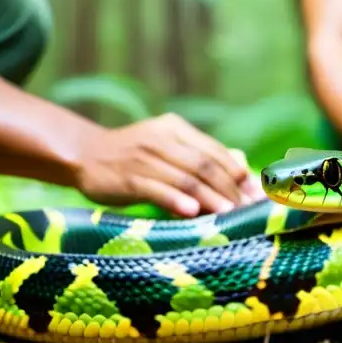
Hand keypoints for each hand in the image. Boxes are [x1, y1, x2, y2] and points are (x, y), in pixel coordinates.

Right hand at [72, 113, 255, 216]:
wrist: (85, 155)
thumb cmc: (134, 156)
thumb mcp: (167, 146)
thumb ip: (200, 154)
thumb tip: (241, 165)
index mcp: (175, 128)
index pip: (214, 150)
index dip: (237, 172)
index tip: (256, 192)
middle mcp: (161, 139)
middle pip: (204, 165)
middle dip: (229, 188)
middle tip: (248, 209)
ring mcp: (144, 158)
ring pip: (185, 178)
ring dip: (210, 197)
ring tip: (230, 214)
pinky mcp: (127, 178)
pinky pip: (156, 189)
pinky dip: (175, 199)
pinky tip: (192, 211)